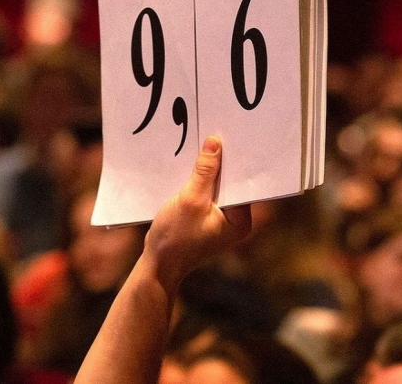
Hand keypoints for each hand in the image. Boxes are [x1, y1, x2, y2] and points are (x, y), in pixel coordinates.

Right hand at [141, 136, 251, 288]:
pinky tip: (193, 166)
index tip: (230, 136)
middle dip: (222, 163)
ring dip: (210, 171)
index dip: (236, 159)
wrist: (158, 265)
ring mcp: (222, 219)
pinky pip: (209, 193)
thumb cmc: (174, 238)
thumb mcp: (190, 200)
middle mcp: (236, 219)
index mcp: (240, 220)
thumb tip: (215, 143)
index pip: (243, 182)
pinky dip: (201, 181)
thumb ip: (204, 172)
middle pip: (232, 182)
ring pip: (219, 186)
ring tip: (204, 145)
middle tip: (216, 135)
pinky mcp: (209, 217)